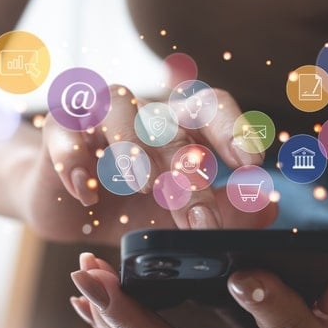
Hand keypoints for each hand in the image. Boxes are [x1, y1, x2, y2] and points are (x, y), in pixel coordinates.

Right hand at [15, 84, 276, 243]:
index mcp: (177, 125)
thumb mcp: (174, 218)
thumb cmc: (127, 207)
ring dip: (134, 146)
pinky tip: (86, 192)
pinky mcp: (59, 131)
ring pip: (118, 108)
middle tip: (200, 219)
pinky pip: (66, 136)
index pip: (211, 109)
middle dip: (187, 170)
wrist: (65, 209)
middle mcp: (142, 111)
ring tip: (144, 184)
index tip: (252, 163)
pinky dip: (75, 160)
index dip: (233, 129)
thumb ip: (222, 214)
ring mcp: (97, 116)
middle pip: (169, 123)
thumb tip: (268, 209)